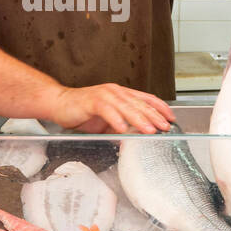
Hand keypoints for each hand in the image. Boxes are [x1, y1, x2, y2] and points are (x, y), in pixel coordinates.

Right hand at [47, 84, 175, 134]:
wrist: (59, 104)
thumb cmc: (83, 112)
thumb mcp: (108, 121)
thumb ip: (122, 126)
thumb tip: (136, 137)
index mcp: (121, 94)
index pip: (146, 99)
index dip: (160, 107)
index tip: (171, 118)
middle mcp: (115, 92)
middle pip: (139, 103)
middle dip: (154, 116)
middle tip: (165, 127)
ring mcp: (104, 95)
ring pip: (126, 107)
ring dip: (139, 119)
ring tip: (149, 130)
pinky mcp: (91, 101)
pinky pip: (106, 110)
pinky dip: (115, 119)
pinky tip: (122, 129)